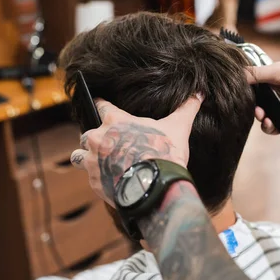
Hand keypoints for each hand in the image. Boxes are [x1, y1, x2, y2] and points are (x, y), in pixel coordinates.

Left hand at [70, 96, 202, 206]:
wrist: (157, 186)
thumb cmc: (166, 152)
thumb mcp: (178, 128)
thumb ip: (186, 109)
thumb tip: (200, 94)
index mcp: (115, 121)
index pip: (100, 106)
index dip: (100, 104)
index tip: (99, 104)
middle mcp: (99, 139)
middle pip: (86, 134)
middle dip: (94, 138)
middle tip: (106, 144)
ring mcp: (94, 161)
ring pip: (79, 156)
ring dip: (86, 157)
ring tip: (98, 162)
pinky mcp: (94, 181)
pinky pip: (89, 177)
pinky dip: (98, 178)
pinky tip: (109, 180)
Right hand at [246, 62, 279, 133]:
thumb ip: (260, 74)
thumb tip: (238, 74)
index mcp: (279, 77)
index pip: (257, 81)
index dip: (248, 86)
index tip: (240, 91)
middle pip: (258, 100)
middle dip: (253, 105)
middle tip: (255, 108)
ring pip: (264, 115)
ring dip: (260, 117)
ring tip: (263, 117)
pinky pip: (273, 128)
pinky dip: (269, 127)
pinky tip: (271, 125)